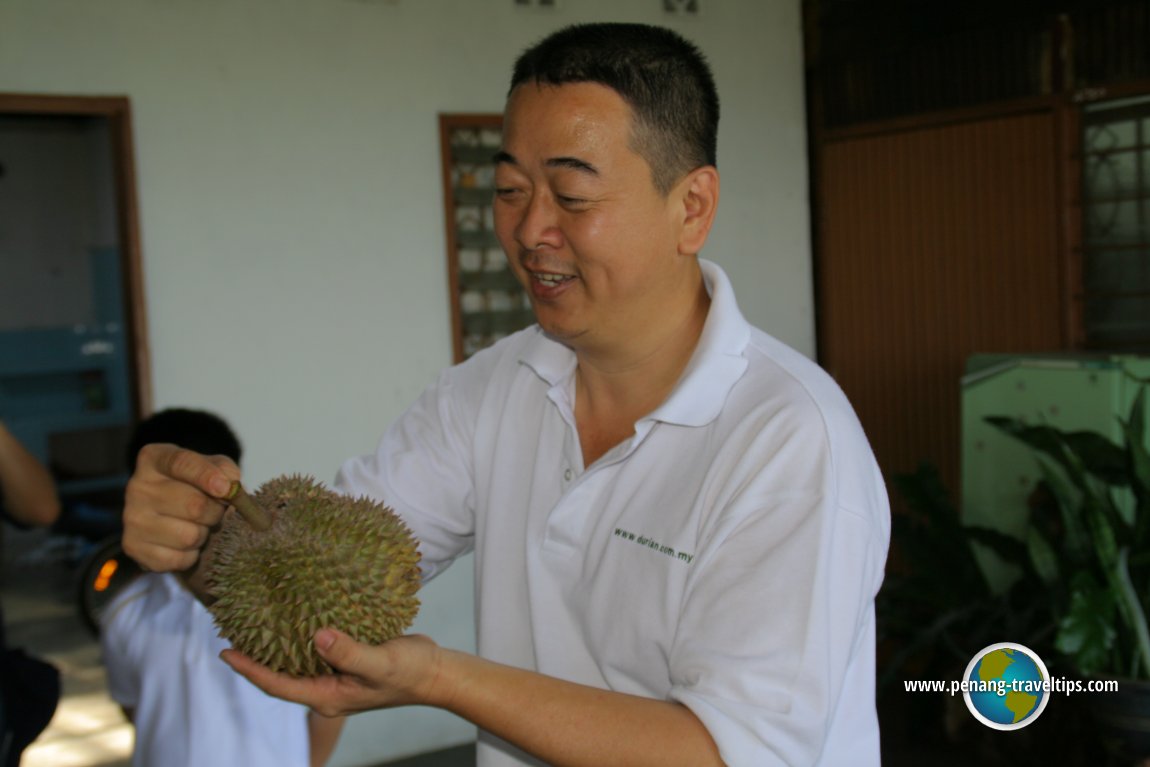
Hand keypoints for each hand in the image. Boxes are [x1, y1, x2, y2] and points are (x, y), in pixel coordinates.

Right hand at [121, 443, 240, 572]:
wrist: (172, 513)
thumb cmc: (198, 485)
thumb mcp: (214, 467)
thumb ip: (226, 471)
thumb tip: (229, 487)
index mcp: (155, 458)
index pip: (182, 463)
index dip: (207, 476)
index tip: (225, 489)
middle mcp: (137, 486)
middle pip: (194, 505)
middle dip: (215, 512)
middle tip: (215, 511)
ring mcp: (131, 518)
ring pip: (188, 536)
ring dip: (203, 534)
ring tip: (197, 525)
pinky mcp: (132, 547)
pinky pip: (177, 560)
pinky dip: (190, 556)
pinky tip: (184, 544)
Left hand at [221, 629, 447, 717]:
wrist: (436, 673)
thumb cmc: (411, 672)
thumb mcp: (380, 663)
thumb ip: (349, 652)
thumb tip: (318, 635)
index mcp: (327, 695)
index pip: (278, 684)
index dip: (249, 669)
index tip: (225, 652)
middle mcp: (327, 687)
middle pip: (280, 675)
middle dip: (254, 657)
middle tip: (231, 632)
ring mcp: (337, 675)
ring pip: (296, 661)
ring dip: (276, 643)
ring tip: (255, 621)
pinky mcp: (347, 660)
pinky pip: (316, 649)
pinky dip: (301, 633)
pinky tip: (297, 614)